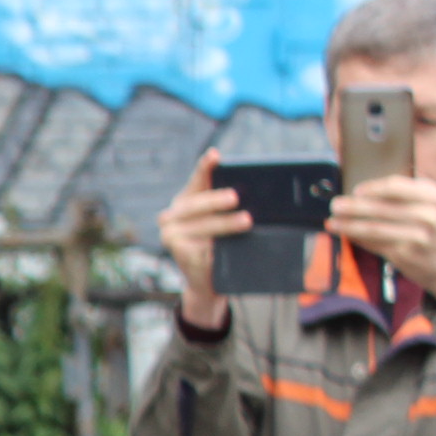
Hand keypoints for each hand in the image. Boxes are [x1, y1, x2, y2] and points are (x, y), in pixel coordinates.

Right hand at [159, 148, 246, 332]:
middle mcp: (173, 215)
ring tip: (246, 221)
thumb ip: (230, 206)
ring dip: (225, 224)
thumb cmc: (221, 243)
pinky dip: (217, 248)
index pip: (198, 179)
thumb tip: (263, 197)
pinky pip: (201, 248)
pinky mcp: (179, 253)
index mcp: (186, 200)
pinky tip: (226, 248)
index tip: (215, 155)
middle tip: (235, 197)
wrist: (208, 279)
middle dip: (216, 199)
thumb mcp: (224, 220)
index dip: (205, 167)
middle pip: (196, 203)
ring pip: (202, 225)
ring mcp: (172, 235)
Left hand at [328, 172, 435, 305]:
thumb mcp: (430, 205)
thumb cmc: (434, 230)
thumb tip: (363, 193)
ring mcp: (416, 235)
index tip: (355, 190)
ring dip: (348, 225)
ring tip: (332, 222)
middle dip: (352, 207)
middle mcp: (426, 213)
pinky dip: (357, 239)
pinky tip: (346, 235)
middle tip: (334, 205)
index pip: (396, 186)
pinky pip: (374, 244)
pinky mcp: (405, 254)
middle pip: (380, 208)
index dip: (372, 188)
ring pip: (373, 228)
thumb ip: (404, 196)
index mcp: (431, 195)